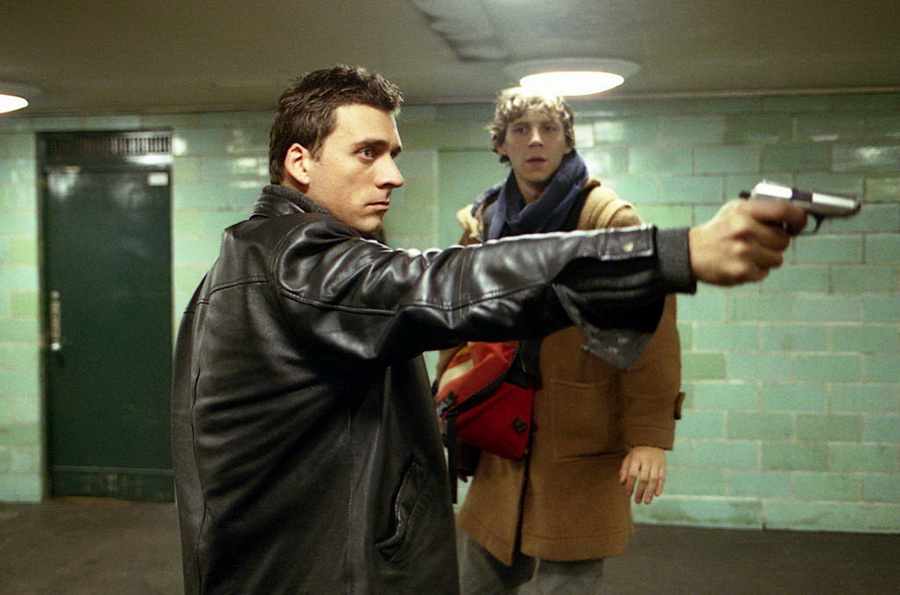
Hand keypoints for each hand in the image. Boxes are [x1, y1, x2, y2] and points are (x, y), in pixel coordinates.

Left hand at [620, 446, 665, 503]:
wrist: (652, 441)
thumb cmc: (637, 453)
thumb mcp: (628, 458)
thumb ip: (624, 470)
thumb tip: (622, 483)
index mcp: (636, 458)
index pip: (632, 474)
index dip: (630, 485)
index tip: (628, 494)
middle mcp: (647, 461)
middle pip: (644, 478)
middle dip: (640, 491)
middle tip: (637, 501)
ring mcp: (656, 463)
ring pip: (654, 479)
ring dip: (650, 492)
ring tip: (647, 502)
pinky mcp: (663, 465)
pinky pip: (662, 477)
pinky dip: (660, 486)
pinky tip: (657, 494)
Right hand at [689, 200, 806, 285]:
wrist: (690, 253)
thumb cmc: (717, 230)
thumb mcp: (734, 209)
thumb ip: (760, 209)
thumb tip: (791, 215)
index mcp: (744, 212)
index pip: (783, 211)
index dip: (797, 218)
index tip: (797, 225)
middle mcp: (744, 230)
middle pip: (784, 240)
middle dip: (775, 243)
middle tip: (760, 242)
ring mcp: (743, 252)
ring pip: (777, 259)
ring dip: (767, 258)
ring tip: (749, 254)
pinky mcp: (741, 272)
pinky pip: (765, 272)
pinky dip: (757, 270)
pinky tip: (742, 263)